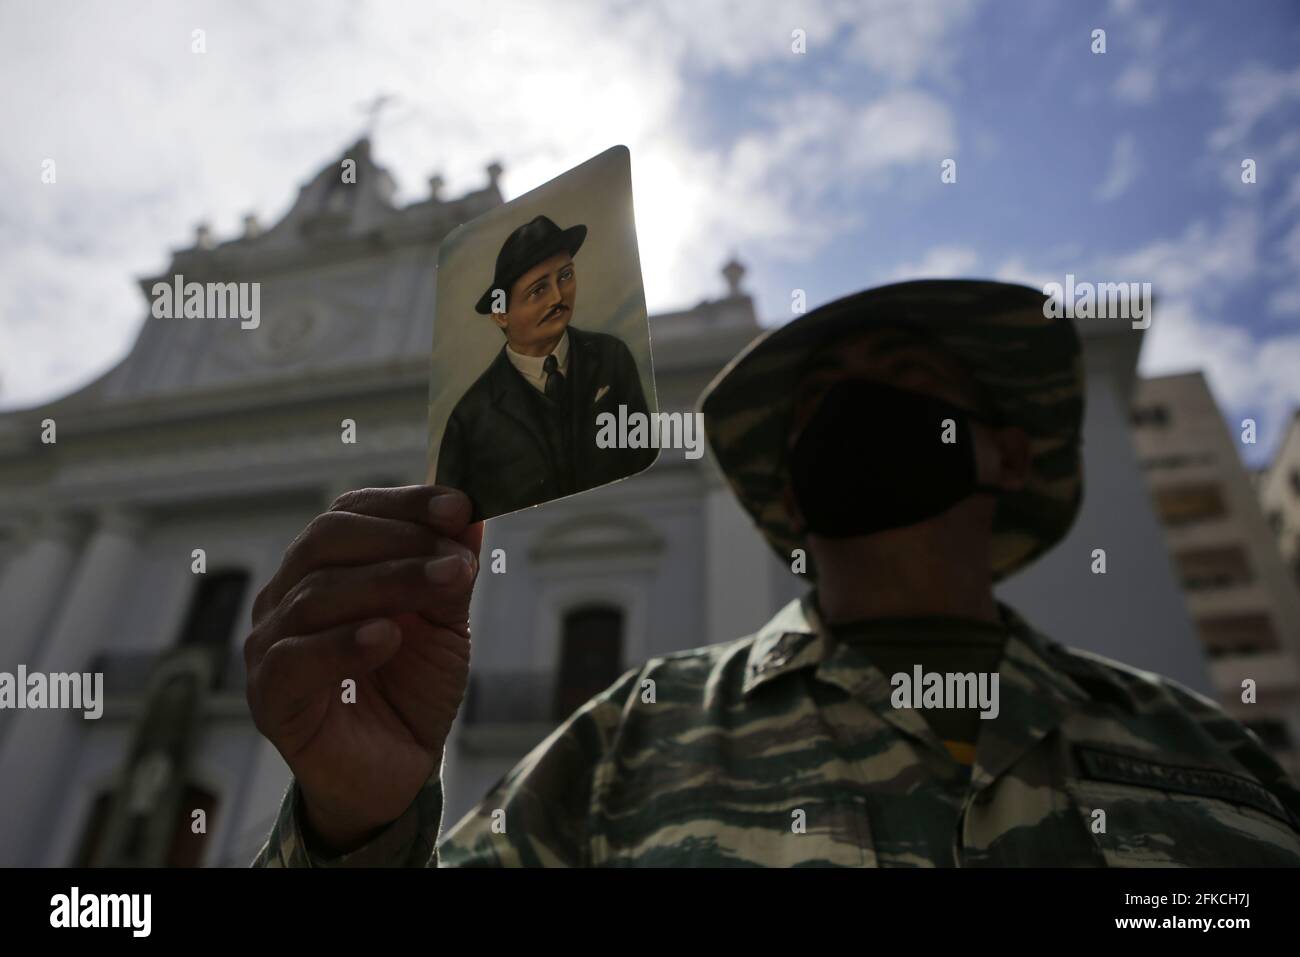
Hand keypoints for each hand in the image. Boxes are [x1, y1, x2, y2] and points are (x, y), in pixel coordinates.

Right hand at [244, 485, 481, 852]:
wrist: (397, 770)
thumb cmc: (411, 690)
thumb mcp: (444, 623)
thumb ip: (449, 572)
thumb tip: (470, 515)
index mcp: (325, 567)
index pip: (350, 513)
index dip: (404, 504)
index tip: (459, 507)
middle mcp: (288, 596)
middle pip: (326, 542)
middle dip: (401, 541)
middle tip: (459, 558)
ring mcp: (271, 644)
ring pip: (316, 594)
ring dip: (390, 582)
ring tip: (444, 584)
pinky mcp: (269, 697)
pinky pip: (294, 659)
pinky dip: (343, 643)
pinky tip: (387, 636)